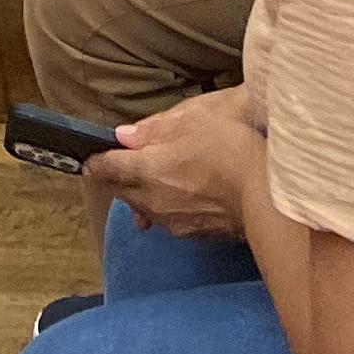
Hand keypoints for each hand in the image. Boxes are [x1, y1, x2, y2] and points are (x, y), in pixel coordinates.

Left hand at [87, 87, 259, 242]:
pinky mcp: (193, 233)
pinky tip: (172, 196)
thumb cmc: (228, 148)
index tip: (89, 159)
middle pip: (122, 191)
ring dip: (138, 193)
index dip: (97, 162)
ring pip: (143, 207)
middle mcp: (153, 200)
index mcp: (147, 170)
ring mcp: (172, 221)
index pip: (109, 168)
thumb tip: (125, 136)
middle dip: (115, 178)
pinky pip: (165, 219)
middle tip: (113, 166)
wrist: (265, 193)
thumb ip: (153, 129)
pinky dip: (162, 206)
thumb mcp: (190, 121)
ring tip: (143, 179)